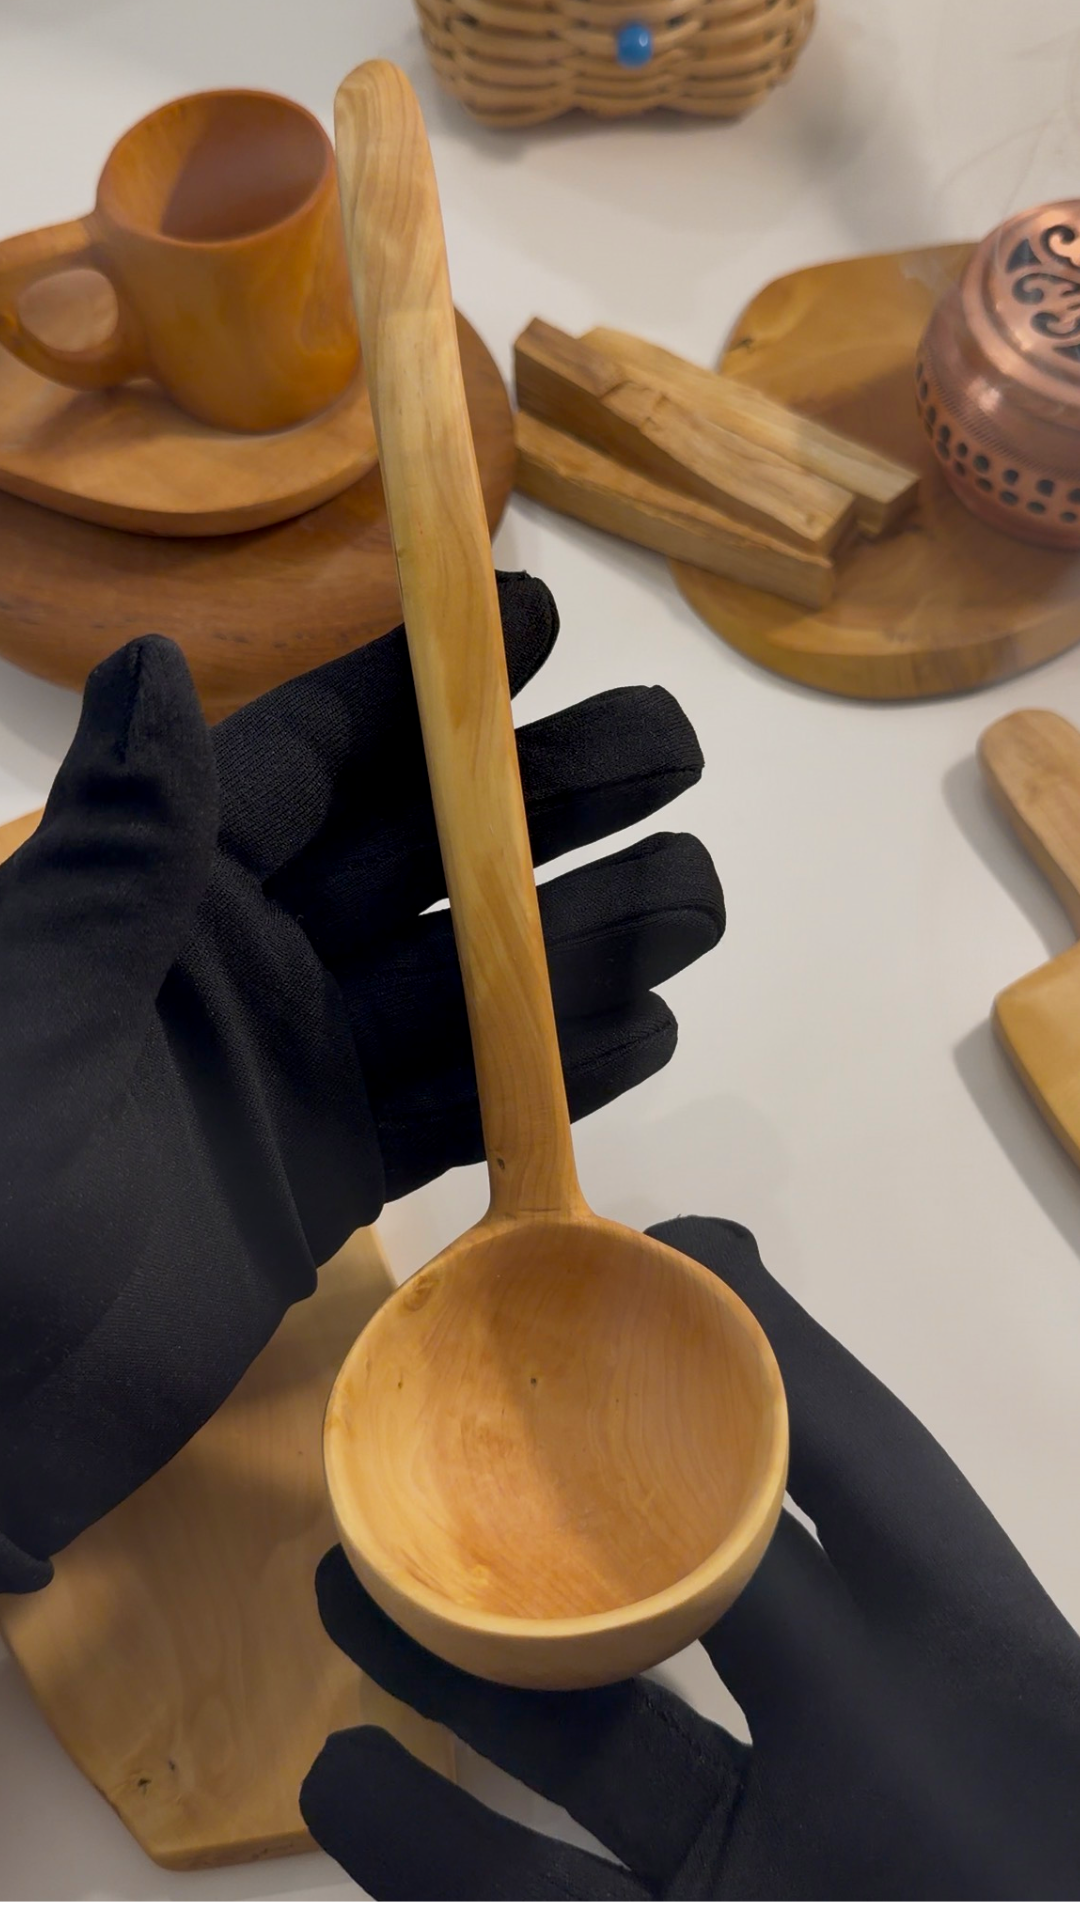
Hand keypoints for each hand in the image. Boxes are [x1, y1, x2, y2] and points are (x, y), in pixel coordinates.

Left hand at [0, 578, 722, 1590]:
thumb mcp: (35, 1010)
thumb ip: (120, 852)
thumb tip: (157, 657)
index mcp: (164, 894)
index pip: (310, 760)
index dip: (423, 690)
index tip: (538, 626)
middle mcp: (240, 962)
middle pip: (417, 858)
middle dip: (541, 801)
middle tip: (675, 751)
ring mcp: (291, 1072)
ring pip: (458, 983)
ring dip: (575, 935)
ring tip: (699, 890)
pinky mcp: (323, 1180)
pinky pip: (453, 1109)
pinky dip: (545, 1074)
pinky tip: (648, 1028)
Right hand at [300, 1217, 1079, 1899]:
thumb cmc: (1039, 1851)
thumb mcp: (975, 1667)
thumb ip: (840, 1472)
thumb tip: (732, 1269)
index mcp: (952, 1652)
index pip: (834, 1461)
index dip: (752, 1351)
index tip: (652, 1258)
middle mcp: (855, 1745)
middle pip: (673, 1594)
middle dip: (556, 1506)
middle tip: (442, 1427)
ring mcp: (769, 1864)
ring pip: (592, 1748)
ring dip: (461, 1673)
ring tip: (348, 1585)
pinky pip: (550, 1909)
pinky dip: (443, 1852)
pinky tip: (348, 1785)